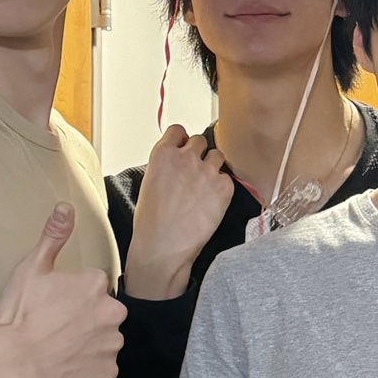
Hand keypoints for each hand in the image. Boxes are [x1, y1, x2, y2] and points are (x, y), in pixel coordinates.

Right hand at [0, 204, 125, 377]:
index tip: (55, 306)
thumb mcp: (33, 268)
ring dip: (90, 343)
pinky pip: (104, 367)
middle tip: (58, 328)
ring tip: (61, 348)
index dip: (72, 297)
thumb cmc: (21, 313)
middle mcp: (113, 312)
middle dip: (87, 319)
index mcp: (97, 284)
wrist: (13, 360)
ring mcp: (112, 343)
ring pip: (106, 340)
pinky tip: (67, 365)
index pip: (93, 287)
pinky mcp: (109, 371)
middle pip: (104, 313)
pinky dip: (89, 368)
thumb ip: (53, 236)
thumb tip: (66, 207)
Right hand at [122, 124, 234, 299]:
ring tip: (205, 185)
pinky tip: (212, 201)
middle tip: (195, 171)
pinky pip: (227, 178)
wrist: (163, 246)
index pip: (178, 131)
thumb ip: (165, 166)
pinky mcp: (223, 187)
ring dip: (212, 166)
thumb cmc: (151, 222)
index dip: (181, 141)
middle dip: (198, 153)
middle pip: (200, 141)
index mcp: (163, 154)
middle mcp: (186, 157)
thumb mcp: (149, 183)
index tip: (183, 149)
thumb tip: (177, 163)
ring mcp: (207, 171)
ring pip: (217, 155)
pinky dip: (222, 187)